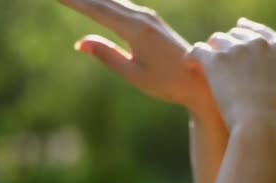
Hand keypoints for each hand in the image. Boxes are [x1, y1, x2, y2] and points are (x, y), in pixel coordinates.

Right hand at [58, 0, 210, 109]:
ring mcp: (150, 17)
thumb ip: (107, 55)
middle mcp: (143, 17)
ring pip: (114, 1)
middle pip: (104, 0)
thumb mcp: (134, 74)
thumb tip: (80, 41)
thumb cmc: (167, 83)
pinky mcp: (153, 22)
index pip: (97, 10)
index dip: (74, 1)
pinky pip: (124, 5)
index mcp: (136, 29)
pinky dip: (107, 2)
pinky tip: (99, 2)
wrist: (201, 81)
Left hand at [187, 18, 275, 132]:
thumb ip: (271, 81)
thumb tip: (261, 85)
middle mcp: (259, 44)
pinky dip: (193, 56)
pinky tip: (189, 62)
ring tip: (202, 60)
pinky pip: (199, 50)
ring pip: (217, 40)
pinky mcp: (217, 59)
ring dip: (211, 49)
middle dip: (228, 43)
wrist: (261, 126)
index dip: (249, 29)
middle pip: (237, 34)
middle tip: (217, 53)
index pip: (262, 33)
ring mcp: (238, 49)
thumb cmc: (273, 121)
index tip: (240, 26)